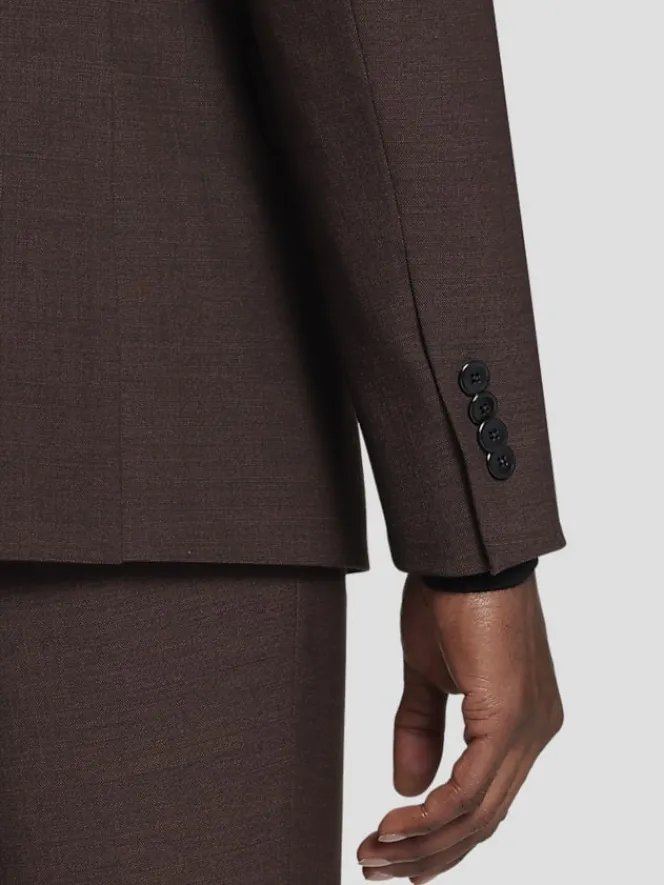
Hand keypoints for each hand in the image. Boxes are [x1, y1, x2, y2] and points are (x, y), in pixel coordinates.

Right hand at [357, 573, 562, 881]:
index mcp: (520, 722)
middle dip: (429, 852)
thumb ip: (422, 728)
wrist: (465, 554)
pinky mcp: (509, 716)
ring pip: (479, 813)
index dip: (444, 836)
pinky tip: (397, 824)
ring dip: (424, 842)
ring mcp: (527, 727)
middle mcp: (534, 732)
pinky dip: (433, 814)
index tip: (400, 855)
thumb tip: (407, 785)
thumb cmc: (451, 600)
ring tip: (376, 854)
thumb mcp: (429, 674)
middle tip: (379, 868)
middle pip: (484, 818)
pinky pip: (473, 787)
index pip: (486, 798)